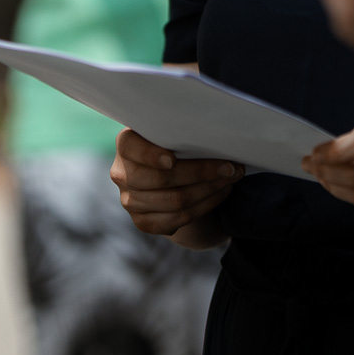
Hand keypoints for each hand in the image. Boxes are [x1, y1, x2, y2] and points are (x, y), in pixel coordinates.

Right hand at [109, 128, 243, 238]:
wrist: (168, 180)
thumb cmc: (174, 147)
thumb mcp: (172, 134)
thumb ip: (182, 132)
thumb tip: (217, 135)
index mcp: (126, 144)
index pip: (131, 147)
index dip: (151, 156)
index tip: (172, 159)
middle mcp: (122, 173)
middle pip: (163, 178)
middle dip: (203, 172)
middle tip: (231, 167)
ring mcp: (130, 201)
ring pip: (176, 200)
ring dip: (210, 189)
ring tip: (231, 178)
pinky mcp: (143, 222)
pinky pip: (179, 218)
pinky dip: (205, 205)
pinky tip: (220, 193)